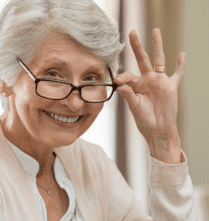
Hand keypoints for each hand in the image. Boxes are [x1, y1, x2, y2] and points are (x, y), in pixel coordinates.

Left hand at [114, 28, 184, 163]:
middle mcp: (147, 81)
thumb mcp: (134, 106)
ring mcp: (159, 82)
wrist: (158, 130)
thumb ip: (127, 93)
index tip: (117, 80)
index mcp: (135, 86)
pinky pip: (177, 74)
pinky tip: (181, 54)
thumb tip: (118, 82)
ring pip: (159, 60)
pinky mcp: (171, 87)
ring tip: (155, 31)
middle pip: (141, 59)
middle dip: (137, 46)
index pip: (128, 75)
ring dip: (157, 46)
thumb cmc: (144, 120)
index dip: (123, 76)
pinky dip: (180, 65)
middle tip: (131, 32)